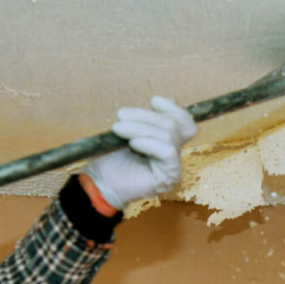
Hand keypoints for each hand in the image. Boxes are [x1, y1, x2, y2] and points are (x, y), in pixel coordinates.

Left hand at [83, 96, 196, 210]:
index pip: (184, 121)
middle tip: (120, 115)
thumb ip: (149, 120)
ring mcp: (173, 166)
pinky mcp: (170, 176)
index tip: (153, 101)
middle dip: (146, 116)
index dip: (173, 108)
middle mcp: (174, 154)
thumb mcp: (130, 131)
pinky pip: (167, 151)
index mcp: (167, 141)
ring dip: (140, 128)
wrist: (100, 184)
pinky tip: (133, 144)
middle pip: (173, 124)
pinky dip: (149, 143)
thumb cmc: (112, 159)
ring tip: (118, 129)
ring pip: (168, 135)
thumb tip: (164, 100)